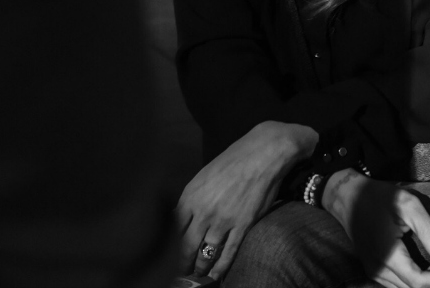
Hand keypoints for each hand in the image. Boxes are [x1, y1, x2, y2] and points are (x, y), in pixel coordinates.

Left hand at [176, 120, 316, 280]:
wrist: (262, 153)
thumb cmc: (233, 160)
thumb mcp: (204, 175)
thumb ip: (192, 198)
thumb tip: (180, 217)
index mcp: (191, 196)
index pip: (172, 230)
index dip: (168, 247)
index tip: (166, 257)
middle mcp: (203, 211)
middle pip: (185, 247)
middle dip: (181, 264)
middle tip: (180, 273)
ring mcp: (223, 220)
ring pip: (206, 254)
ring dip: (200, 269)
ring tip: (197, 275)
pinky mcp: (243, 225)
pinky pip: (228, 253)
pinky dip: (220, 268)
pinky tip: (215, 275)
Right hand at [323, 170, 429, 287]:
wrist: (348, 196)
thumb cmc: (379, 197)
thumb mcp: (408, 205)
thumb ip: (429, 231)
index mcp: (387, 256)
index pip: (421, 283)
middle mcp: (378, 270)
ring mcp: (374, 272)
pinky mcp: (373, 269)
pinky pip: (399, 283)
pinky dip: (417, 278)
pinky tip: (428, 264)